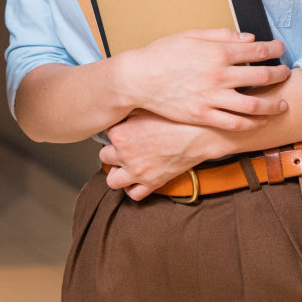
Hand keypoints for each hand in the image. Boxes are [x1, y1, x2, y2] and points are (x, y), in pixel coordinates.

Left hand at [99, 110, 221, 200]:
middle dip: (112, 151)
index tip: (121, 128)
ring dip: (117, 172)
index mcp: (119, 134)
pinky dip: (132, 188)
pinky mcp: (152, 183)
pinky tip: (137, 178)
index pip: (103, 133)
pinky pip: (133, 194)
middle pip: (104, 156)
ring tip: (126, 164)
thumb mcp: (146, 107)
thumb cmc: (175, 118)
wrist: (199, 134)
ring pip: (112, 180)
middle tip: (123, 146)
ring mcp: (137, 171)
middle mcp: (124, 155)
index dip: (113, 130)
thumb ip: (127, 112)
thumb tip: (118, 111)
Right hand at [107, 28, 289, 130]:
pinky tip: (260, 121)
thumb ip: (221, 35)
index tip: (280, 49)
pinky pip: (235, 123)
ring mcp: (212, 98)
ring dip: (273, 104)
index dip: (274, 49)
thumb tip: (247, 38)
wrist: (138, 79)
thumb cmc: (161, 54)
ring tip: (282, 103)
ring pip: (254, 104)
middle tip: (286, 74)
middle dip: (280, 74)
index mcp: (217, 52)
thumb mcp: (191, 36)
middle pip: (262, 76)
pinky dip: (252, 123)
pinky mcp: (203, 115)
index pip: (257, 50)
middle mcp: (219, 75)